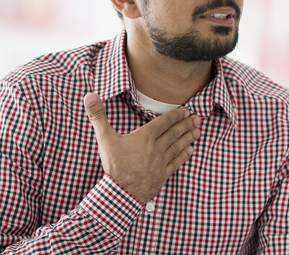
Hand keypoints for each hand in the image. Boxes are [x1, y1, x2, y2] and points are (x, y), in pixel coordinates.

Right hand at [83, 93, 200, 203]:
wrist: (121, 193)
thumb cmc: (114, 165)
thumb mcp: (104, 138)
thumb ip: (98, 116)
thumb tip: (90, 96)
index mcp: (145, 137)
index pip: (164, 122)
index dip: (176, 116)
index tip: (186, 111)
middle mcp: (156, 148)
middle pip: (174, 133)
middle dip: (186, 124)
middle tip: (198, 118)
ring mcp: (161, 162)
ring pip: (177, 147)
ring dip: (188, 138)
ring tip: (198, 130)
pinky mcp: (162, 175)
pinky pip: (176, 163)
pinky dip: (184, 156)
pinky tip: (190, 150)